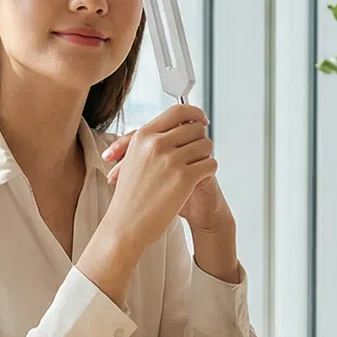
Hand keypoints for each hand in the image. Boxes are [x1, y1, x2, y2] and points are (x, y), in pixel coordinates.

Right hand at [103, 106, 233, 236]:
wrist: (125, 225)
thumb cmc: (130, 196)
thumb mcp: (133, 159)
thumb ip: (154, 140)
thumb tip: (180, 125)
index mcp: (144, 135)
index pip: (178, 110)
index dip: (195, 113)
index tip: (201, 120)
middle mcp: (156, 143)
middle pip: (196, 128)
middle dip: (200, 140)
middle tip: (196, 155)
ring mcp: (170, 160)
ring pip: (206, 145)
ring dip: (204, 157)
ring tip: (193, 171)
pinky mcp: (184, 178)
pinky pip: (210, 164)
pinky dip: (208, 172)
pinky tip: (196, 181)